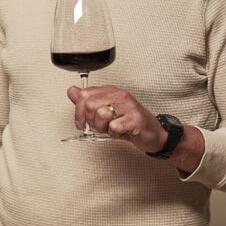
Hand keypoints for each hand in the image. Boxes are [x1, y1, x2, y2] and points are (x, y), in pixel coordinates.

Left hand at [67, 83, 203, 171]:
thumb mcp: (105, 111)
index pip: (84, 95)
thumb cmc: (129, 123)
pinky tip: (123, 132)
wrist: (153, 134)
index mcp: (110, 91)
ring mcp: (129, 106)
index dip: (78, 112)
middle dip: (93, 121)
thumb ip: (88, 101)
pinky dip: (115, 134)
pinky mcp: (135, 119)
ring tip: (114, 128)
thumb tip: (72, 91)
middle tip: (103, 126)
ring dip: (104, 128)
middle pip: (90, 105)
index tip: (82, 122)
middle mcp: (119, 95)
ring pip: (101, 115)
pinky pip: (114, 127)